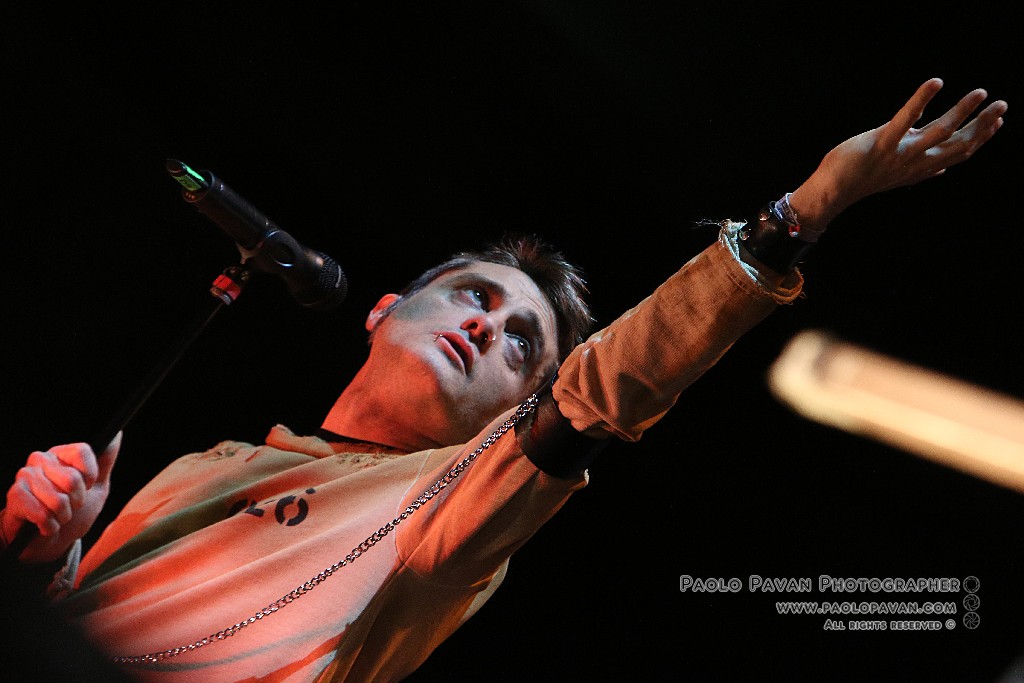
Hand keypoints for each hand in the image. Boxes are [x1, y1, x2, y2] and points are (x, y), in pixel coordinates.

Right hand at [2, 433, 120, 562]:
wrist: (49, 541)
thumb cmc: (74, 512)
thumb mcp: (98, 487)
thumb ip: (106, 461)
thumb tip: (116, 434)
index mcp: (62, 454)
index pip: (82, 451)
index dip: (90, 476)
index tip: (87, 487)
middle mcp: (41, 459)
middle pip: (72, 479)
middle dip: (77, 502)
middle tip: (70, 507)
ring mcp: (25, 476)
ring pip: (58, 500)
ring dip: (63, 517)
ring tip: (57, 517)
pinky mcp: (14, 496)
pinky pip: (42, 514)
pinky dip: (49, 526)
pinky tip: (44, 525)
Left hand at [790, 78, 1006, 231]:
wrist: (829, 193)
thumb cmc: (858, 179)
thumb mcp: (894, 174)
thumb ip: (918, 168)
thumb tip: (940, 171)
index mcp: (918, 169)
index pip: (956, 154)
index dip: (980, 139)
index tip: (998, 122)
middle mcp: (914, 164)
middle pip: (957, 146)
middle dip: (983, 126)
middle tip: (1002, 105)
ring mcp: (899, 155)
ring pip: (940, 133)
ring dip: (963, 112)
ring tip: (980, 93)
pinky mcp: (880, 144)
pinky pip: (905, 119)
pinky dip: (921, 99)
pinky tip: (936, 82)